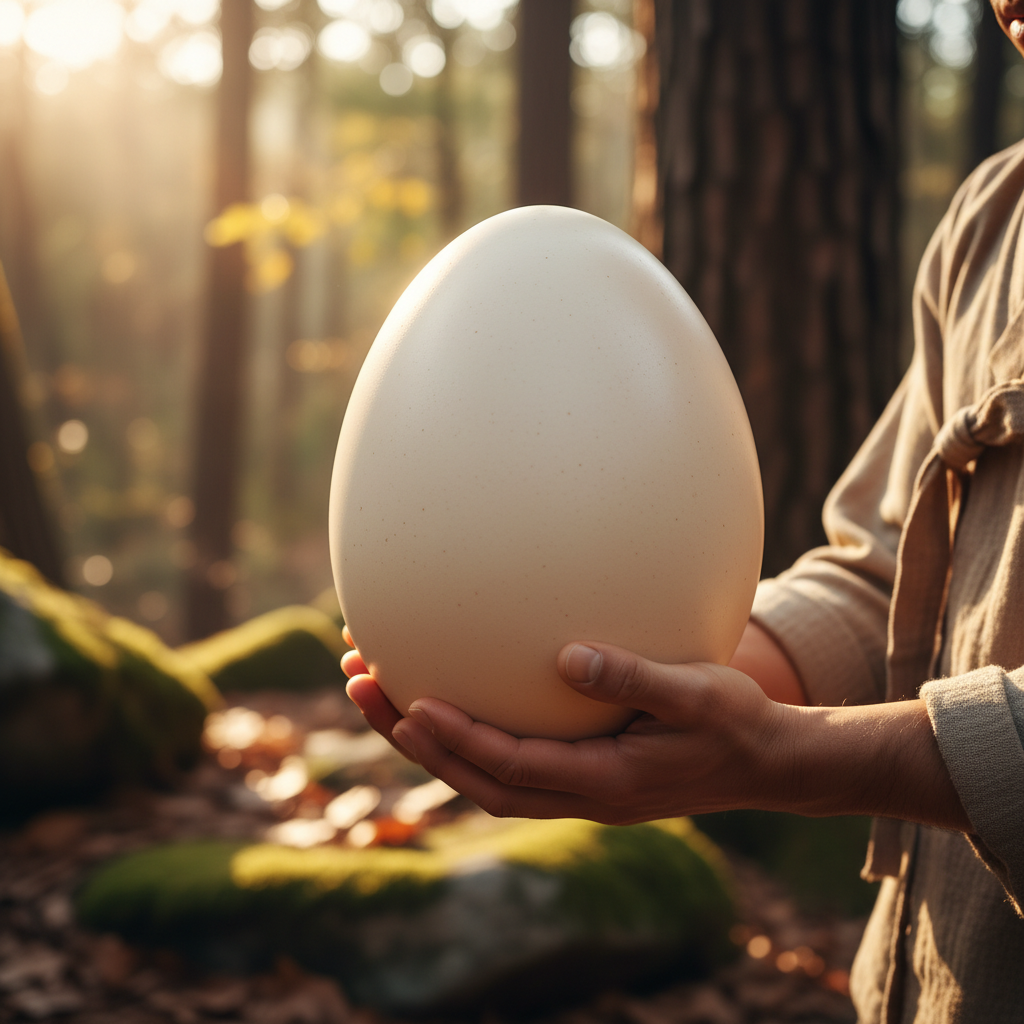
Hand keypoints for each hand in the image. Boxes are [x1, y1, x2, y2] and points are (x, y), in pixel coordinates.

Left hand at [341, 626, 969, 830]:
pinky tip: (449, 694)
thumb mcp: (698, 693)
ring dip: (430, 740)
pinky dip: (467, 737)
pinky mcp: (581, 774)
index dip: (457, 739)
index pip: (511, 765)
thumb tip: (567, 655)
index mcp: (603, 781)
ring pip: (486, 777)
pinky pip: (509, 763)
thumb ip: (634, 677)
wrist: (768, 766)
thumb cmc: (737, 725)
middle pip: (478, 780)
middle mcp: (580, 795)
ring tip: (381, 689)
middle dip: (415, 739)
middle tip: (363, 688)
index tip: (409, 702)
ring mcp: (578, 791)